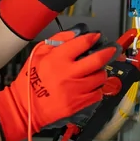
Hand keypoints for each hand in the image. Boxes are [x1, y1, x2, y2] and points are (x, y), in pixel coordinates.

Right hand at [0, 27, 119, 140]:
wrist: (26, 107)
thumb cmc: (31, 78)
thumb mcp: (38, 53)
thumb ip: (57, 40)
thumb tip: (76, 33)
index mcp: (57, 59)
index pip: (82, 43)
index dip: (93, 38)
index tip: (97, 36)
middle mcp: (69, 73)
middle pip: (97, 60)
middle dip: (108, 52)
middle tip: (112, 50)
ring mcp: (75, 90)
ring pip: (100, 78)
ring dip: (100, 72)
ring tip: (94, 72)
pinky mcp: (79, 104)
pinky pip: (97, 94)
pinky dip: (96, 89)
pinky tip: (89, 86)